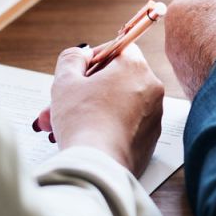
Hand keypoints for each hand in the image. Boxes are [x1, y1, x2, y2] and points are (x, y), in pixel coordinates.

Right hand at [39, 44, 163, 176]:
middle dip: (85, 90)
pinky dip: (106, 127)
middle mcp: (151, 89)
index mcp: (135, 68)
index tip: (79, 71)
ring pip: (118, 104)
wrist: (98, 166)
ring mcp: (154, 116)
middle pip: (116, 80)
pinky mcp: (150, 140)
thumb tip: (82, 54)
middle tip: (61, 102)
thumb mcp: (66, 81)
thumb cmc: (82, 121)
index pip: (119, 48)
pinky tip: (83, 137)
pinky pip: (126, 125)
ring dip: (91, 110)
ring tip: (61, 125)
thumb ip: (72, 59)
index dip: (96, 57)